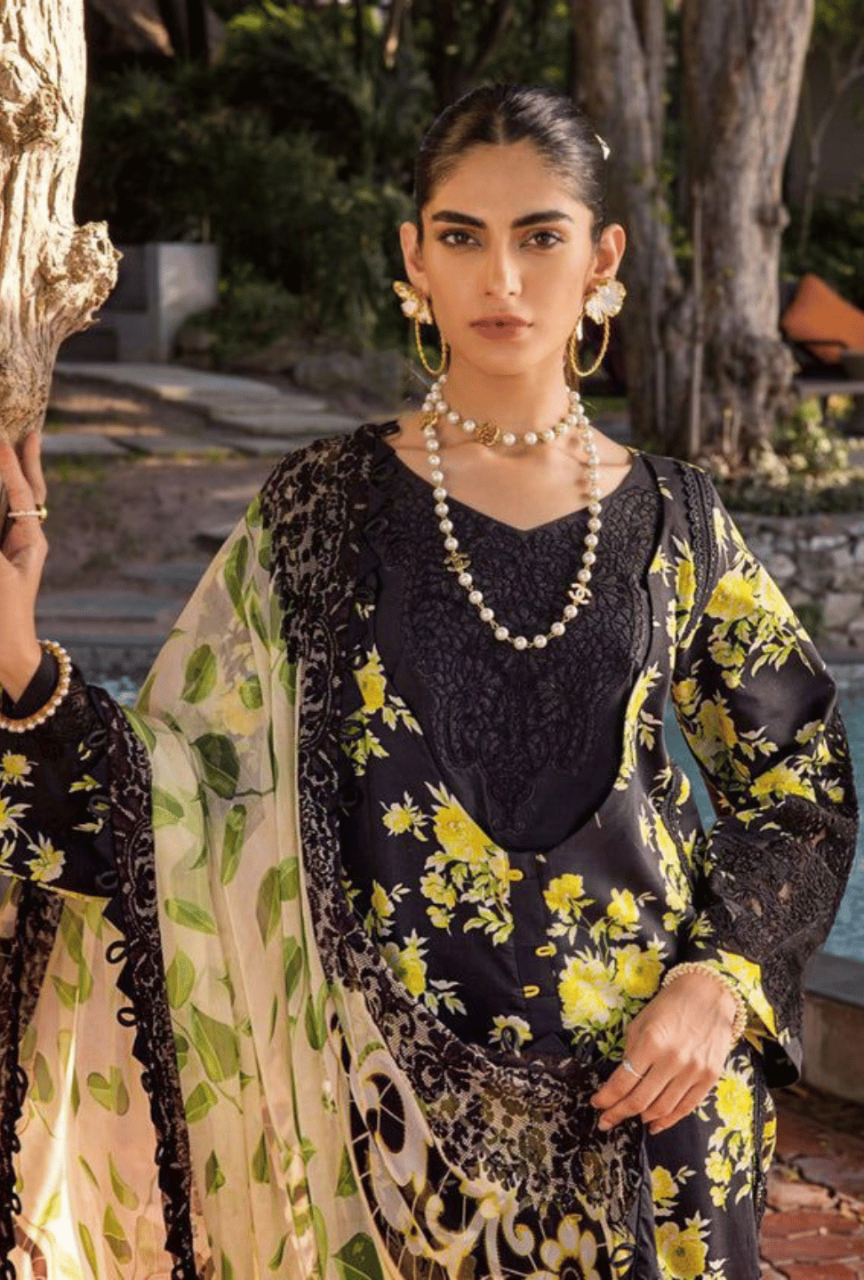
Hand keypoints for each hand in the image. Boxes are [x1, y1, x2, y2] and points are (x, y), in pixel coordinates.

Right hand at [0, 432, 47, 700]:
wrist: (4, 658)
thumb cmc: (3, 617)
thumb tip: (4, 506)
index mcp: (30, 542)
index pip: (21, 492)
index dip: (8, 464)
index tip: (2, 434)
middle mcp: (24, 541)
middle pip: (25, 492)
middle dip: (24, 462)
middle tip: (30, 430)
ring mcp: (11, 550)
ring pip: (13, 504)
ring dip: (13, 476)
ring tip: (16, 447)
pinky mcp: (0, 560)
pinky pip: (3, 520)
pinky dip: (5, 500)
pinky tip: (3, 489)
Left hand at [591, 971, 739, 1136]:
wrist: (709, 994)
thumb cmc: (669, 1005)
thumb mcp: (641, 1022)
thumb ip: (631, 1052)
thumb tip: (620, 1083)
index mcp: (651, 1042)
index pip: (623, 1082)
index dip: (607, 1098)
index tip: (596, 1103)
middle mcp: (673, 1060)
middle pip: (640, 1100)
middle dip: (618, 1114)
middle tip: (605, 1121)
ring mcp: (693, 1071)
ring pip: (662, 1108)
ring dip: (641, 1118)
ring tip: (628, 1119)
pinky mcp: (710, 1077)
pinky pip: (686, 1107)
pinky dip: (668, 1120)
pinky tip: (654, 1125)